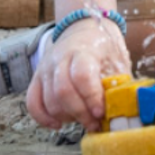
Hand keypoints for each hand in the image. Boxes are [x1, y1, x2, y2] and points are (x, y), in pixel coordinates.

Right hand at [25, 17, 131, 131]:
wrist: (83, 29)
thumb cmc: (102, 47)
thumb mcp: (117, 59)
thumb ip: (118, 83)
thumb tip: (121, 109)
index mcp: (83, 50)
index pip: (82, 76)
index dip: (91, 97)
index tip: (100, 112)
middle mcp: (59, 58)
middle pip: (63, 91)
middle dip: (79, 113)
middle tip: (94, 123)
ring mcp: (45, 68)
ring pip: (49, 100)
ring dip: (66, 117)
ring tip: (83, 120)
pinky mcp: (37, 78)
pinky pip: (33, 102)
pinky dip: (43, 118)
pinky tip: (58, 125)